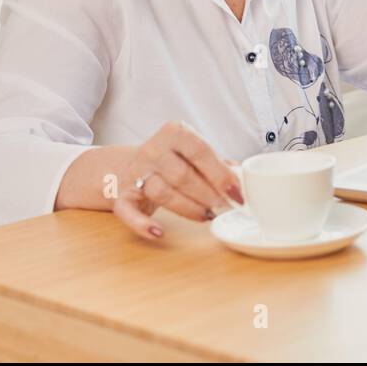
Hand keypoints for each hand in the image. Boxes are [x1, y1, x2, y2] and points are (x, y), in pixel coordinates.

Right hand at [114, 121, 244, 239]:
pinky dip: (142, 224)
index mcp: (175, 133)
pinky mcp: (122, 195)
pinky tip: (159, 232)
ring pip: (161, 192)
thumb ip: (219, 164)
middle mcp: (153, 149)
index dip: (220, 173)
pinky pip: (128, 211)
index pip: (200, 151)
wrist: (128, 167)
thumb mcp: (195, 154)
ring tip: (206, 215)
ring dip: (188, 208)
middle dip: (207, 194)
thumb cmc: (174, 161)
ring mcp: (135, 172)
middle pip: (182, 174)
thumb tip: (244, 177)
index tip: (236, 192)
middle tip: (224, 206)